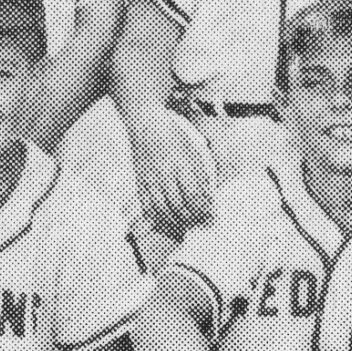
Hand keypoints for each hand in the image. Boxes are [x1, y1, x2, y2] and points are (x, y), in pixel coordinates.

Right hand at [129, 107, 215, 238]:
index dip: (204, 210)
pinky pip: (147, 206)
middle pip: (179, 206)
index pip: (194, 195)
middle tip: (200, 223)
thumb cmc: (174, 136)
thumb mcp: (193, 151)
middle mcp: (165, 174)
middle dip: (192, 219)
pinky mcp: (140, 182)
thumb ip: (201, 174)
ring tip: (186, 225)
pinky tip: (166, 221)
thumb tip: (209, 197)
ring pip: (162, 210)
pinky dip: (156, 218)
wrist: (146, 125)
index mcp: (181, 164)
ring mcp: (150, 180)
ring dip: (175, 222)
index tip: (211, 216)